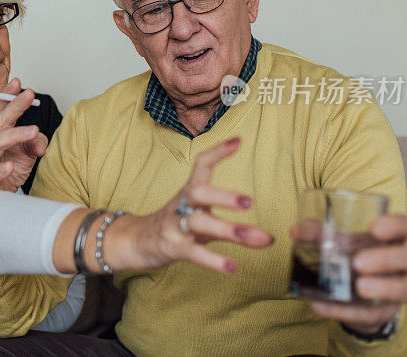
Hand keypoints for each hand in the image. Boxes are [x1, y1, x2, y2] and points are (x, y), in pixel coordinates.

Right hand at [0, 78, 47, 190]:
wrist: (1, 195)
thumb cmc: (11, 170)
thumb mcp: (28, 153)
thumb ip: (36, 143)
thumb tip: (40, 142)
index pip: (0, 110)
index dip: (7, 96)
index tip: (17, 82)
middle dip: (14, 106)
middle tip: (29, 94)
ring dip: (14, 135)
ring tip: (33, 130)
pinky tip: (9, 166)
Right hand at [105, 138, 273, 272]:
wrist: (137, 241)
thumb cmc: (177, 225)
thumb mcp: (198, 215)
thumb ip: (231, 225)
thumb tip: (269, 238)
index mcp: (188, 192)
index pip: (201, 165)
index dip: (218, 152)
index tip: (238, 141)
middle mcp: (181, 205)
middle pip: (199, 193)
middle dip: (224, 197)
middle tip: (250, 201)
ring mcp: (176, 226)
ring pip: (200, 223)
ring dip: (228, 229)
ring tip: (257, 238)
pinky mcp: (173, 248)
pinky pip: (194, 253)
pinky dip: (214, 261)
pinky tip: (232, 267)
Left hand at [310, 214, 406, 335]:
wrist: (352, 293)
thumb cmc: (347, 257)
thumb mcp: (334, 242)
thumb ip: (316, 234)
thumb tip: (295, 232)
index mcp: (388, 240)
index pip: (403, 227)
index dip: (394, 225)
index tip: (376, 229)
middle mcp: (399, 264)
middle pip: (406, 258)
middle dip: (385, 259)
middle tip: (358, 262)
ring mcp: (396, 289)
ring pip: (404, 288)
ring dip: (382, 288)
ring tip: (359, 286)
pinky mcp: (384, 312)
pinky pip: (372, 314)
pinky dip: (346, 311)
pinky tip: (322, 305)